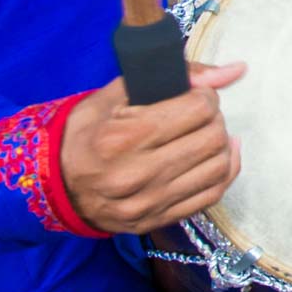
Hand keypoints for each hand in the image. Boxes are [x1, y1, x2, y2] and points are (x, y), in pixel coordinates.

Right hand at [60, 61, 244, 234]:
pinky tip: (217, 154)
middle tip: (200, 113)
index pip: (197, 108)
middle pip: (211, 137)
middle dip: (214, 117)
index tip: (195, 94)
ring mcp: (148, 203)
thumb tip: (233, 70)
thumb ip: (175, 75)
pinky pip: (212, 194)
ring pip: (217, 167)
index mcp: (122, 138)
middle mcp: (136, 175)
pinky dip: (223, 170)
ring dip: (220, 144)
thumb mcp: (116, 94)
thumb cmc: (87, 132)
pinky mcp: (158, 221)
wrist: (57, 184)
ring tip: (205, 132)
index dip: (204, 95)